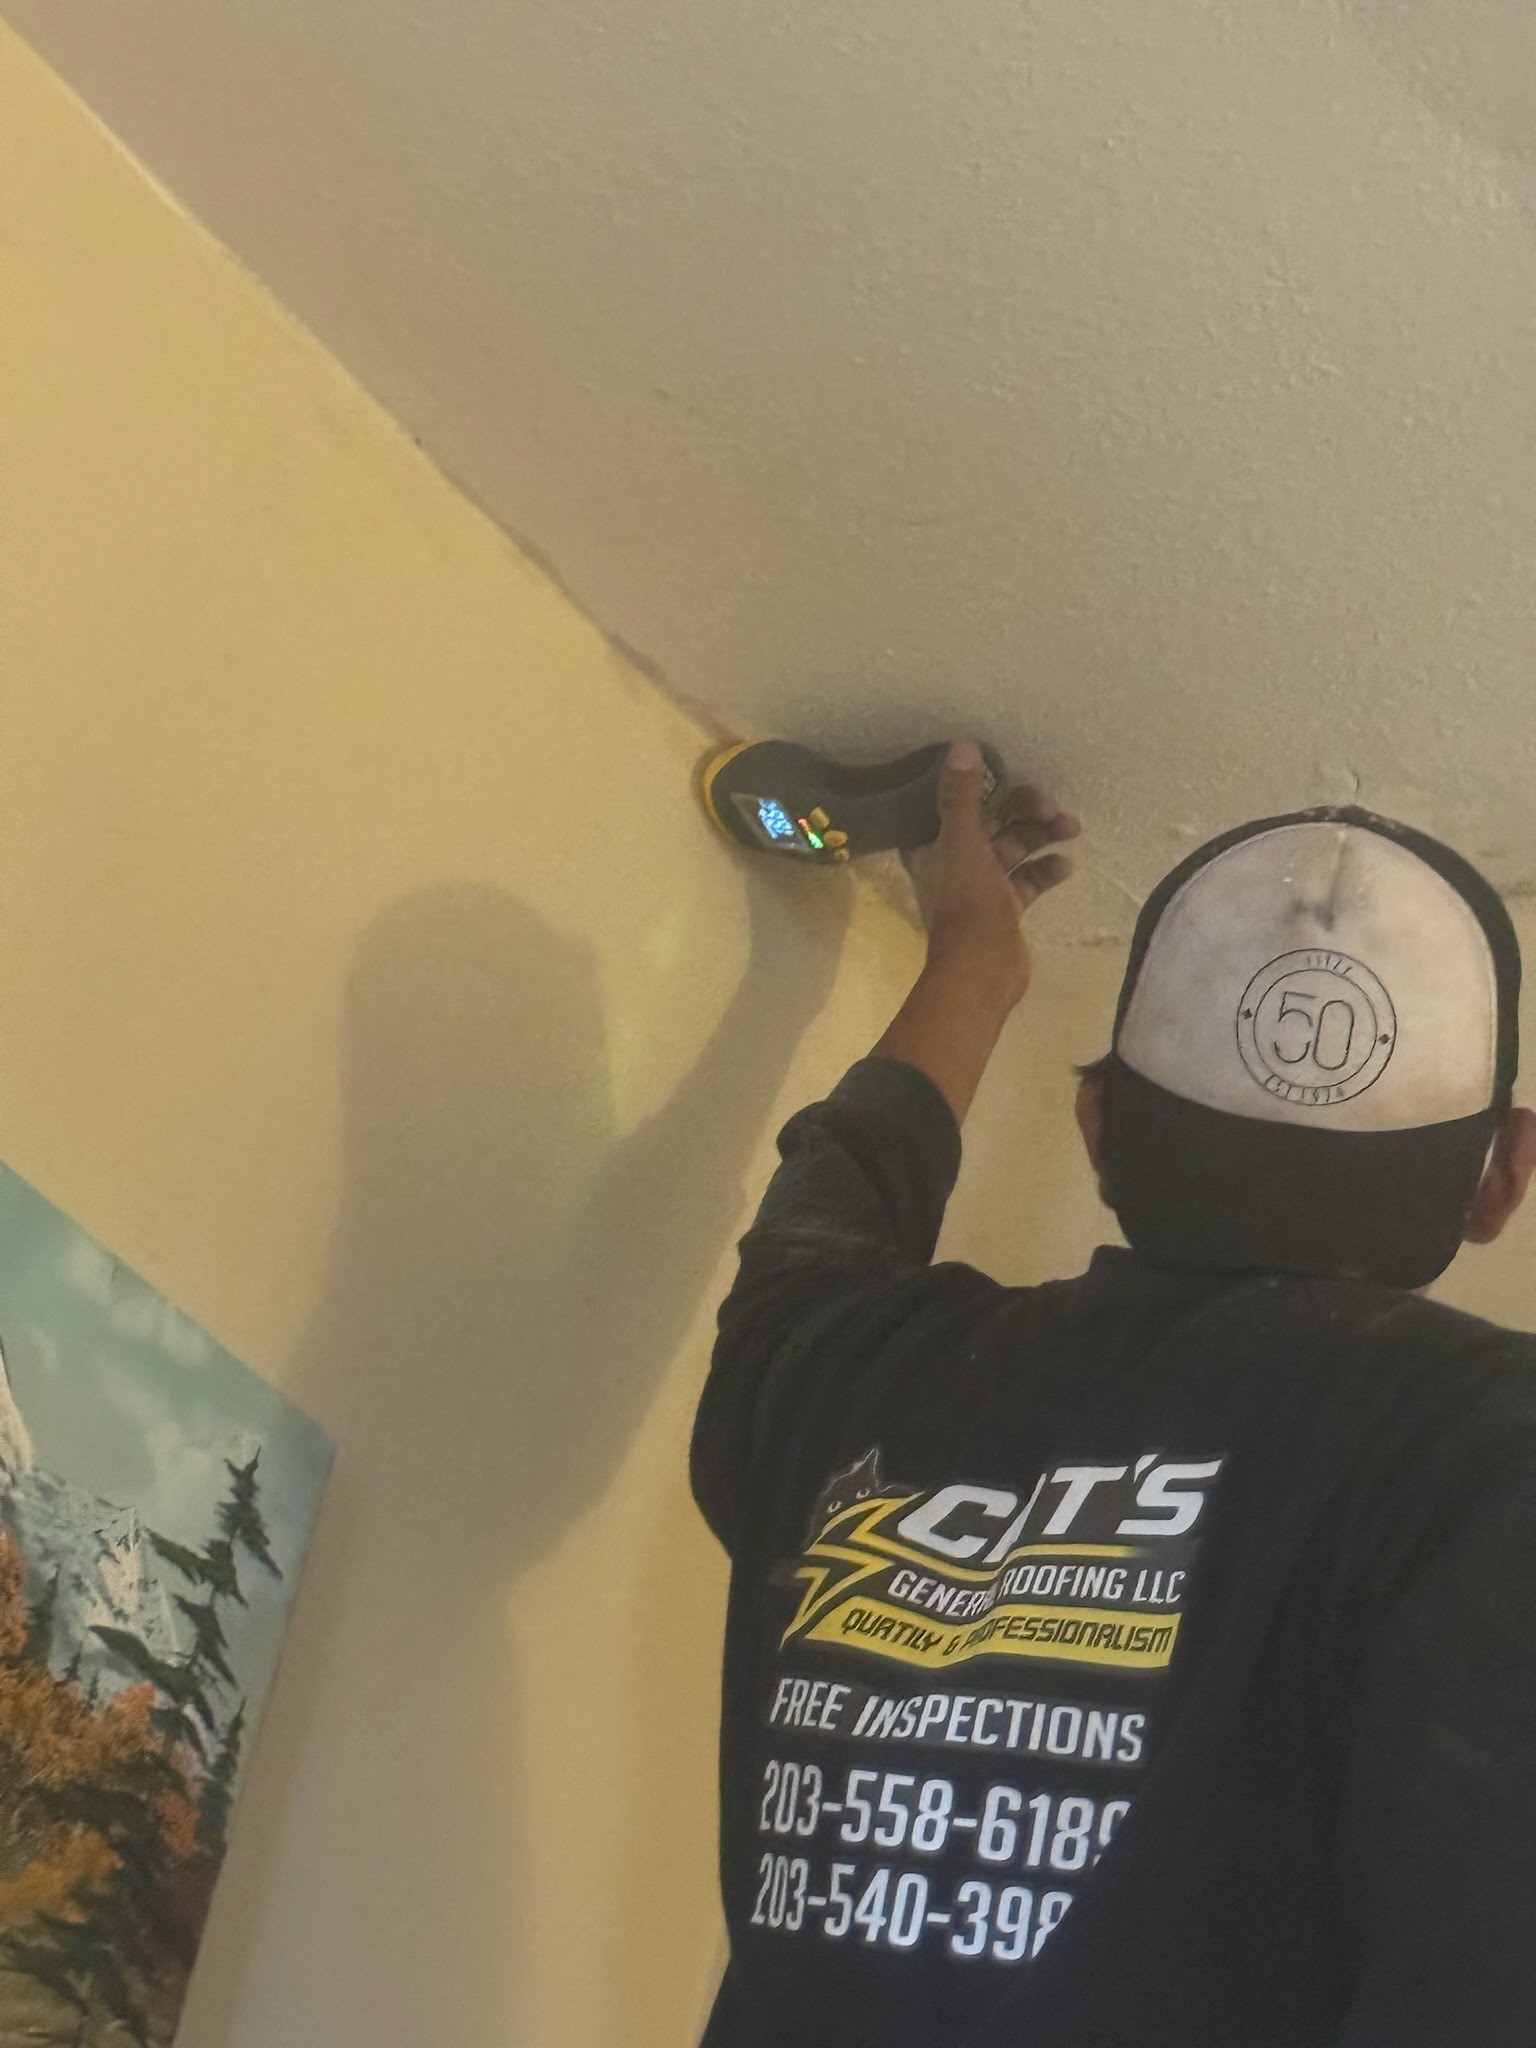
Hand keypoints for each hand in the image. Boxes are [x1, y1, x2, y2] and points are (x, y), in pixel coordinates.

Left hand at [902, 741, 1077, 1007]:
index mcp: (931, 846)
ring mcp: (980, 886)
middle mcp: (953, 861)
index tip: (1003, 771)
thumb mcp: (963, 842)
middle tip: (1052, 806)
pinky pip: (1027, 879)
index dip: (974, 786)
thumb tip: (963, 747)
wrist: (982, 970)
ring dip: (1041, 835)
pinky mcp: (1004, 907)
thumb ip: (963, 796)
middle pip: (990, 823)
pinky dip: (1046, 869)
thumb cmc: (966, 903)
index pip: (949, 804)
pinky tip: (1066, 865)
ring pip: (1013, 848)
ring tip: (1072, 827)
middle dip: (1023, 811)